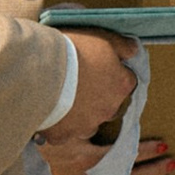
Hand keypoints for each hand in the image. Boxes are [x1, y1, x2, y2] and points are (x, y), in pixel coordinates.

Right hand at [41, 26, 136, 145]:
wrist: (39, 72)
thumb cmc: (73, 52)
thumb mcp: (102, 39)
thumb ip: (122, 46)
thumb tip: (134, 50)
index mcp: (121, 85)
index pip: (127, 80)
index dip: (114, 73)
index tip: (100, 67)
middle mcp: (109, 109)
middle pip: (109, 105)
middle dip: (99, 97)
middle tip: (80, 82)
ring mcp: (87, 125)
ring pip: (89, 123)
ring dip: (81, 114)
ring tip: (63, 99)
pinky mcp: (64, 135)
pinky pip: (63, 133)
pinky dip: (58, 125)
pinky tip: (48, 112)